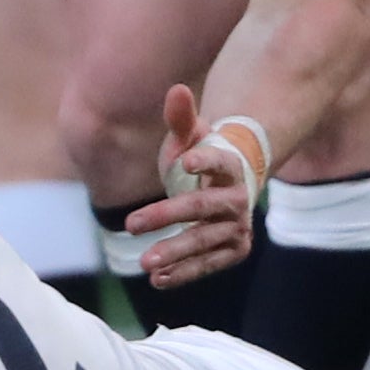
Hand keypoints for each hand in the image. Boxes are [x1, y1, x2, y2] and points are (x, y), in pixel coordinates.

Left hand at [126, 84, 256, 288]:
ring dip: (174, 253)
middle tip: (130, 224)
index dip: (205, 160)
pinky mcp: (233, 250)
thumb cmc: (200, 158)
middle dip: (166, 216)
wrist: (228, 187)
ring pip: (204, 241)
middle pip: (201, 207)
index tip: (184, 162)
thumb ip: (181, 119)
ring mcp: (238, 227)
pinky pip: (208, 264)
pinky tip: (158, 279)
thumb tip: (176, 90)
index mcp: (230, 165)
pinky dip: (184, 273)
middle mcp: (239, 198)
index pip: (220, 161)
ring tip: (144, 263)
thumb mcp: (189, 138)